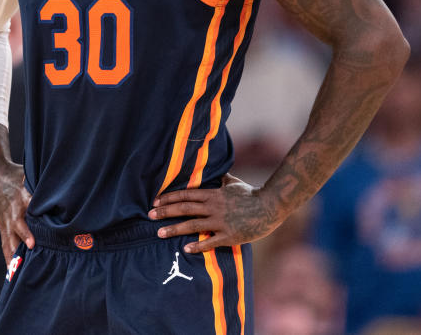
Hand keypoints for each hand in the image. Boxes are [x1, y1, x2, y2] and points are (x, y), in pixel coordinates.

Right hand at [0, 157, 34, 263]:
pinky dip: (8, 258)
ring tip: (20, 272)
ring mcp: (7, 221)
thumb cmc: (16, 175)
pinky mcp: (3, 227)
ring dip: (16, 255)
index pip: (29, 210)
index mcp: (22, 197)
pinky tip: (11, 273)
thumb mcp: (28, 175)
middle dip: (24, 239)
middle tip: (31, 249)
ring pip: (11, 240)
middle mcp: (14, 212)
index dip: (31, 222)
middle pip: (18, 228)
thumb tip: (64, 186)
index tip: (34, 238)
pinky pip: (5, 244)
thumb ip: (43, 183)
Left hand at [148, 173, 282, 252]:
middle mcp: (213, 207)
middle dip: (165, 212)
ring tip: (159, 233)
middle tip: (149, 215)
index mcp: (213, 194)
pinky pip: (210, 241)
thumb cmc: (252, 193)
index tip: (156, 201)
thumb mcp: (233, 182)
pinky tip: (185, 249)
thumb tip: (216, 171)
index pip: (186, 194)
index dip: (169, 198)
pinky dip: (197, 245)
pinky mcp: (229, 236)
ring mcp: (221, 222)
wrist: (271, 206)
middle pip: (184, 208)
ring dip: (174, 229)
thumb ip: (222, 179)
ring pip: (192, 225)